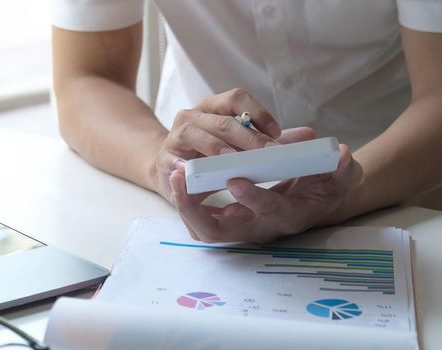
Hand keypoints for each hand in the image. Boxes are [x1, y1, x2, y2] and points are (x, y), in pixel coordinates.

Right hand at [154, 88, 282, 201]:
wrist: (173, 172)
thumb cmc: (210, 157)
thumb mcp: (241, 147)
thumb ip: (270, 141)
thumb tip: (309, 136)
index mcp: (213, 107)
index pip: (236, 98)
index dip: (258, 113)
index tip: (278, 134)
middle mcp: (192, 115)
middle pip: (221, 119)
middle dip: (247, 137)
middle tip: (268, 154)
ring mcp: (175, 135)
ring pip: (194, 132)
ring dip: (215, 147)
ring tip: (232, 161)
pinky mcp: (165, 158)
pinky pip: (172, 158)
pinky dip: (182, 164)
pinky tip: (194, 173)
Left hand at [168, 144, 363, 242]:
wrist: (313, 200)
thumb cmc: (325, 187)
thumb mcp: (339, 177)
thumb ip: (342, 169)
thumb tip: (341, 154)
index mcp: (288, 215)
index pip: (269, 212)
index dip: (254, 198)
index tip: (236, 179)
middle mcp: (259, 228)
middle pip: (220, 233)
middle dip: (195, 210)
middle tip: (180, 180)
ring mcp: (239, 227)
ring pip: (204, 230)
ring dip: (185, 207)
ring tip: (173, 177)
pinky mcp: (227, 221)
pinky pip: (200, 221)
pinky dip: (186, 204)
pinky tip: (177, 178)